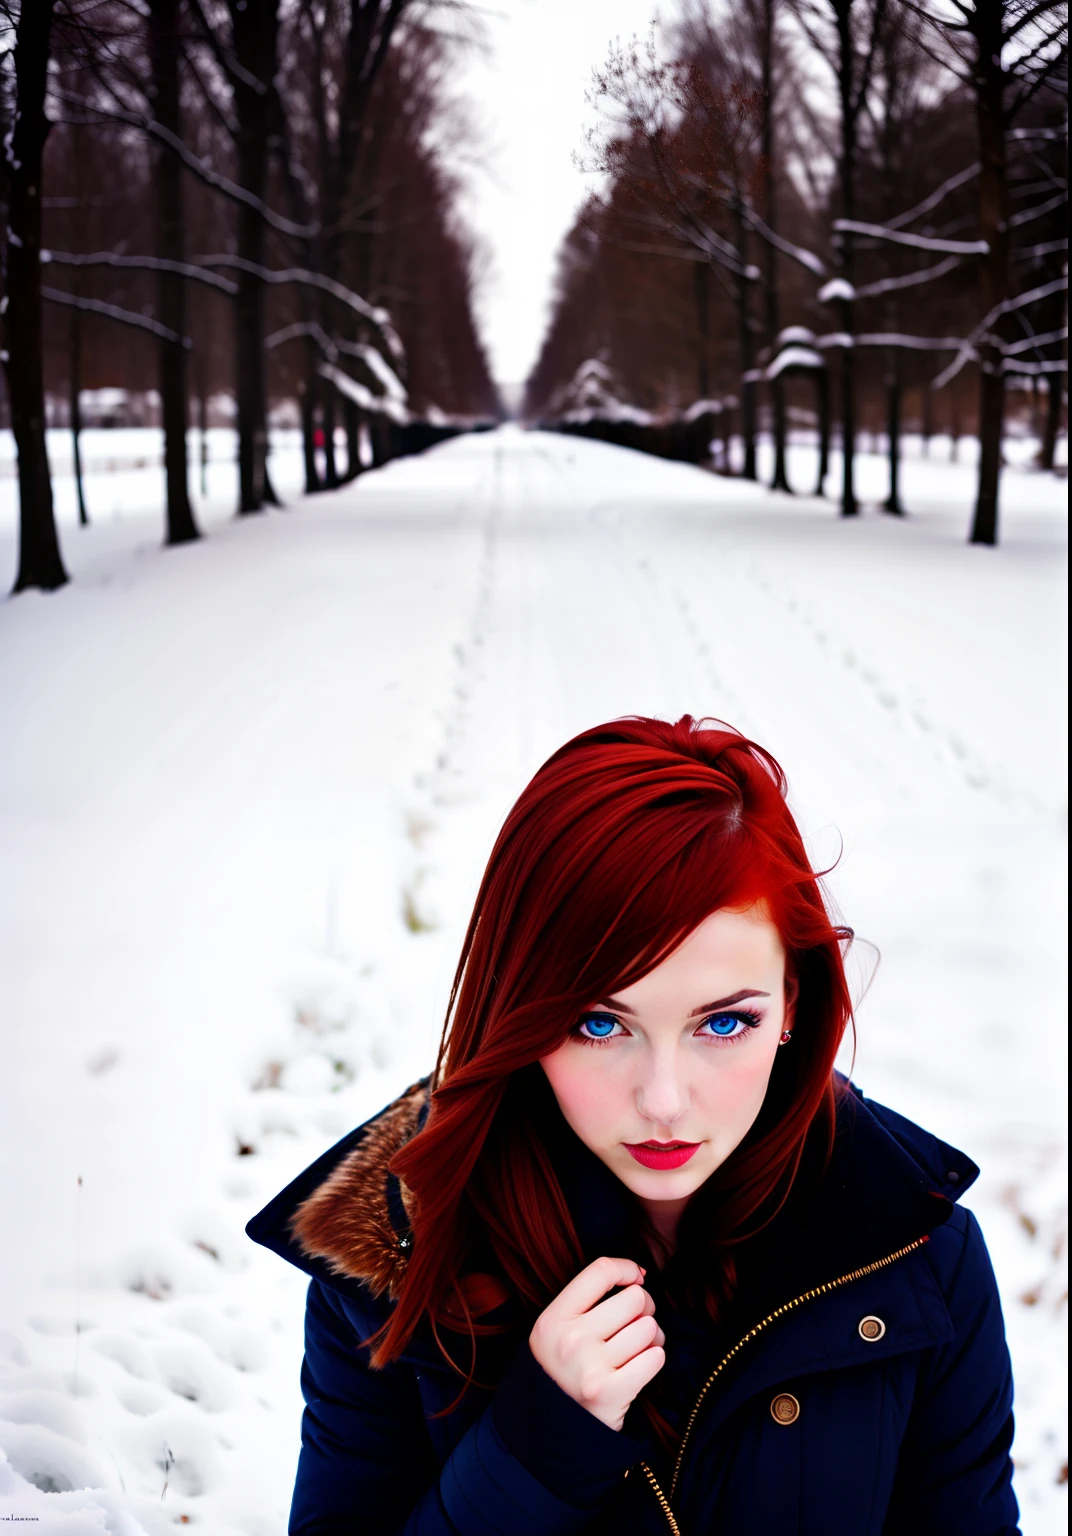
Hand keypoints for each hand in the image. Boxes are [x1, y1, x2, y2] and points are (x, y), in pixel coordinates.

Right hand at [528, 1256, 665, 1430]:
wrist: (554, 1432)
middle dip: (644, 1307)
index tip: (635, 1278)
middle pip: (634, 1299)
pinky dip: (654, 1359)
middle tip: (635, 1322)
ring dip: (651, 1337)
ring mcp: (590, 1367)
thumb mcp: (557, 1331)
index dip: (626, 1268)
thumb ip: (587, 1301)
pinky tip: (640, 1366)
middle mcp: (570, 1340)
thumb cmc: (565, 1370)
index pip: (600, 1271)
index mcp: (553, 1319)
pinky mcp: (611, 1393)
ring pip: (648, 1327)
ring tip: (637, 1348)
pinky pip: (655, 1357)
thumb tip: (638, 1276)